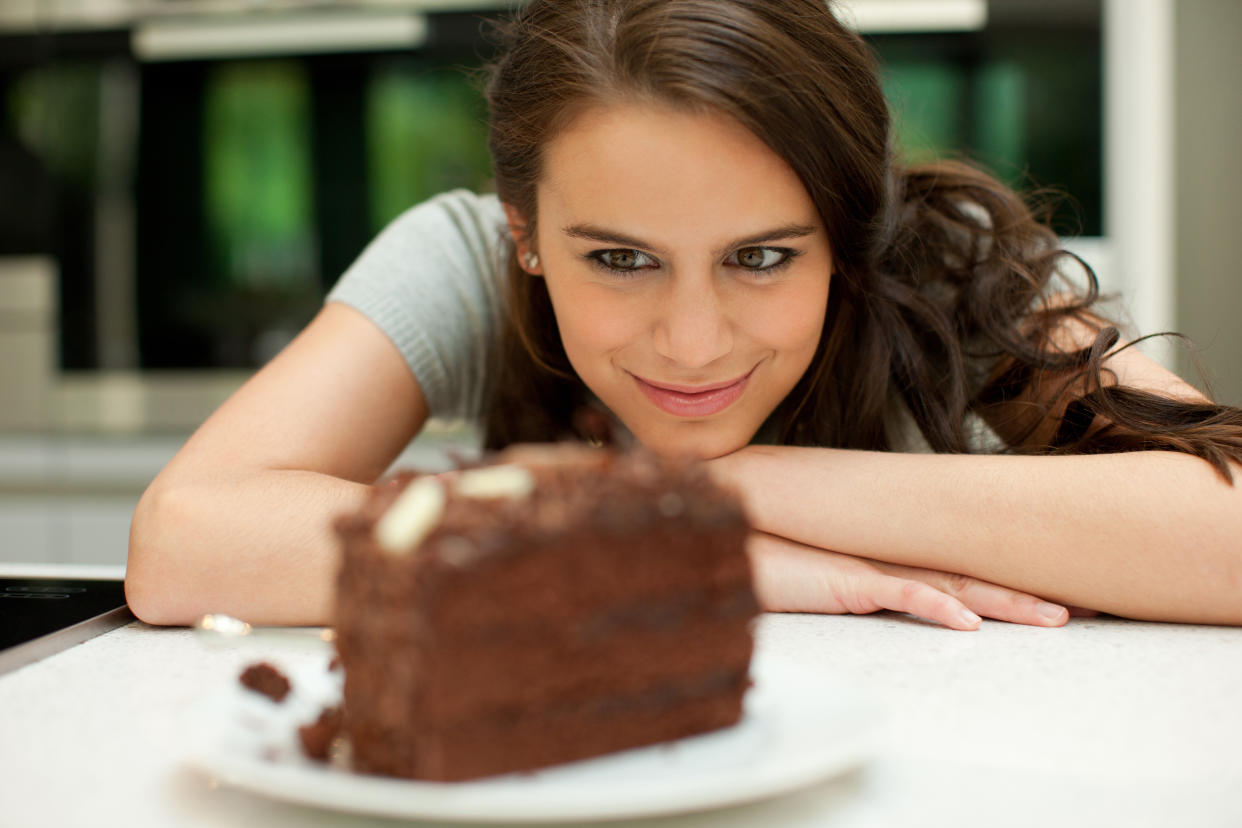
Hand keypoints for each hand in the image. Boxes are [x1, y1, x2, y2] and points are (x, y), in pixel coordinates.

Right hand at [748, 532, 1079, 629]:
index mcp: (891, 554)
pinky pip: (899, 594)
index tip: (1057, 591)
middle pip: (972, 574)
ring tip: (1052, 617)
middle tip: (1083, 607)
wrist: (726, 532)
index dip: (1011, 578)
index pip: (962, 568)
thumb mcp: (827, 571)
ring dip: (1003, 603)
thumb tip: (897, 589)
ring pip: (951, 585)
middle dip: (1029, 591)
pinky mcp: (844, 580)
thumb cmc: (769, 552)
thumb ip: (861, 578)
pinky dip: (935, 609)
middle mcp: (891, 555)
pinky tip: (967, 624)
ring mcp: (871, 565)